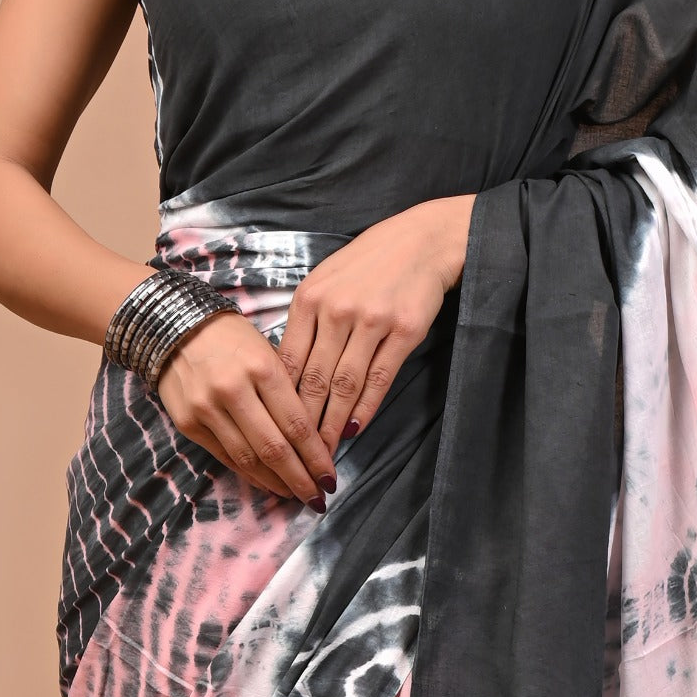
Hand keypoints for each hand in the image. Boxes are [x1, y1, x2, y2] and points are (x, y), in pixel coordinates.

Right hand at [156, 309, 337, 506]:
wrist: (173, 327)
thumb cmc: (231, 336)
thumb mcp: (266, 349)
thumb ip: (285, 388)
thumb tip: (311, 435)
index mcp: (262, 367)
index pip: (296, 423)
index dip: (316, 456)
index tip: (330, 476)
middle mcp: (235, 390)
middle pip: (275, 447)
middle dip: (301, 478)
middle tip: (318, 498)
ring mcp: (208, 409)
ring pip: (249, 458)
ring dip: (276, 482)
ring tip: (296, 495)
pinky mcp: (189, 423)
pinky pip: (226, 457)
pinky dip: (250, 474)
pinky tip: (267, 483)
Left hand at [277, 195, 475, 457]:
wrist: (421, 241)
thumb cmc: (369, 262)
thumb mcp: (326, 280)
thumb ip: (306, 321)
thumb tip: (287, 372)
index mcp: (309, 298)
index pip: (288, 361)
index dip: (281, 401)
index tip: (275, 429)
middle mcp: (336, 310)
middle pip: (314, 379)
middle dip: (304, 424)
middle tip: (297, 456)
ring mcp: (370, 320)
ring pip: (344, 384)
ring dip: (334, 424)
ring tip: (325, 452)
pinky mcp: (403, 331)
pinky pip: (379, 378)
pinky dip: (365, 407)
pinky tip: (356, 427)